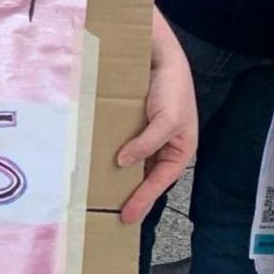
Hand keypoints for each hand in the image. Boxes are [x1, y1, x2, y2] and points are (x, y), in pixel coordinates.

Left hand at [117, 10, 197, 224]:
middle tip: (108, 214)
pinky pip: (120, 145)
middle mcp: (162, 148)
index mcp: (179, 152)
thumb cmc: (173, 89)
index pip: (159, 183)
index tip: (126, 216)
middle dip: (129, 194)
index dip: (143, 200)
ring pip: (131, 164)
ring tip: (98, 195)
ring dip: (117, 177)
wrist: (160, 56)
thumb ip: (147, 143)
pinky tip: (94, 163)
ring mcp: (146, 138)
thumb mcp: (167, 120)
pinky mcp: (131, 126)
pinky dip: (109, 156)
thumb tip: (123, 162)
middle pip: (145, 178)